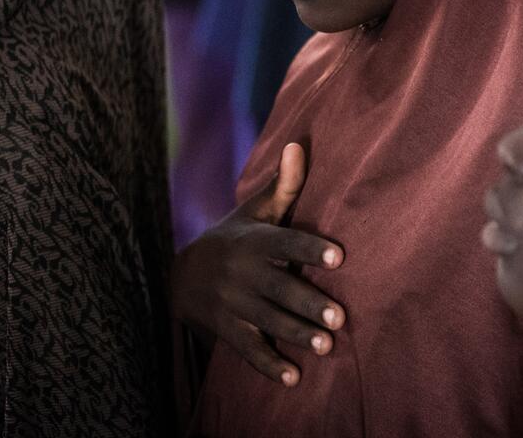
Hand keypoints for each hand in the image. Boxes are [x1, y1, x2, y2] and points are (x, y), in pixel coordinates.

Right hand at [171, 143, 344, 386]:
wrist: (181, 274)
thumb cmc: (237, 236)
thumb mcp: (255, 210)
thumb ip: (283, 185)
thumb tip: (299, 145)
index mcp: (254, 241)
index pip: (285, 243)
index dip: (310, 248)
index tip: (339, 256)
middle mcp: (241, 273)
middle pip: (278, 289)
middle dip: (308, 303)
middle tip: (340, 317)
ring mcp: (230, 304)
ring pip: (266, 321)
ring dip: (296, 334)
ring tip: (328, 346)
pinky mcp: (225, 329)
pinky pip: (247, 350)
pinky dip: (269, 366)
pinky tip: (294, 378)